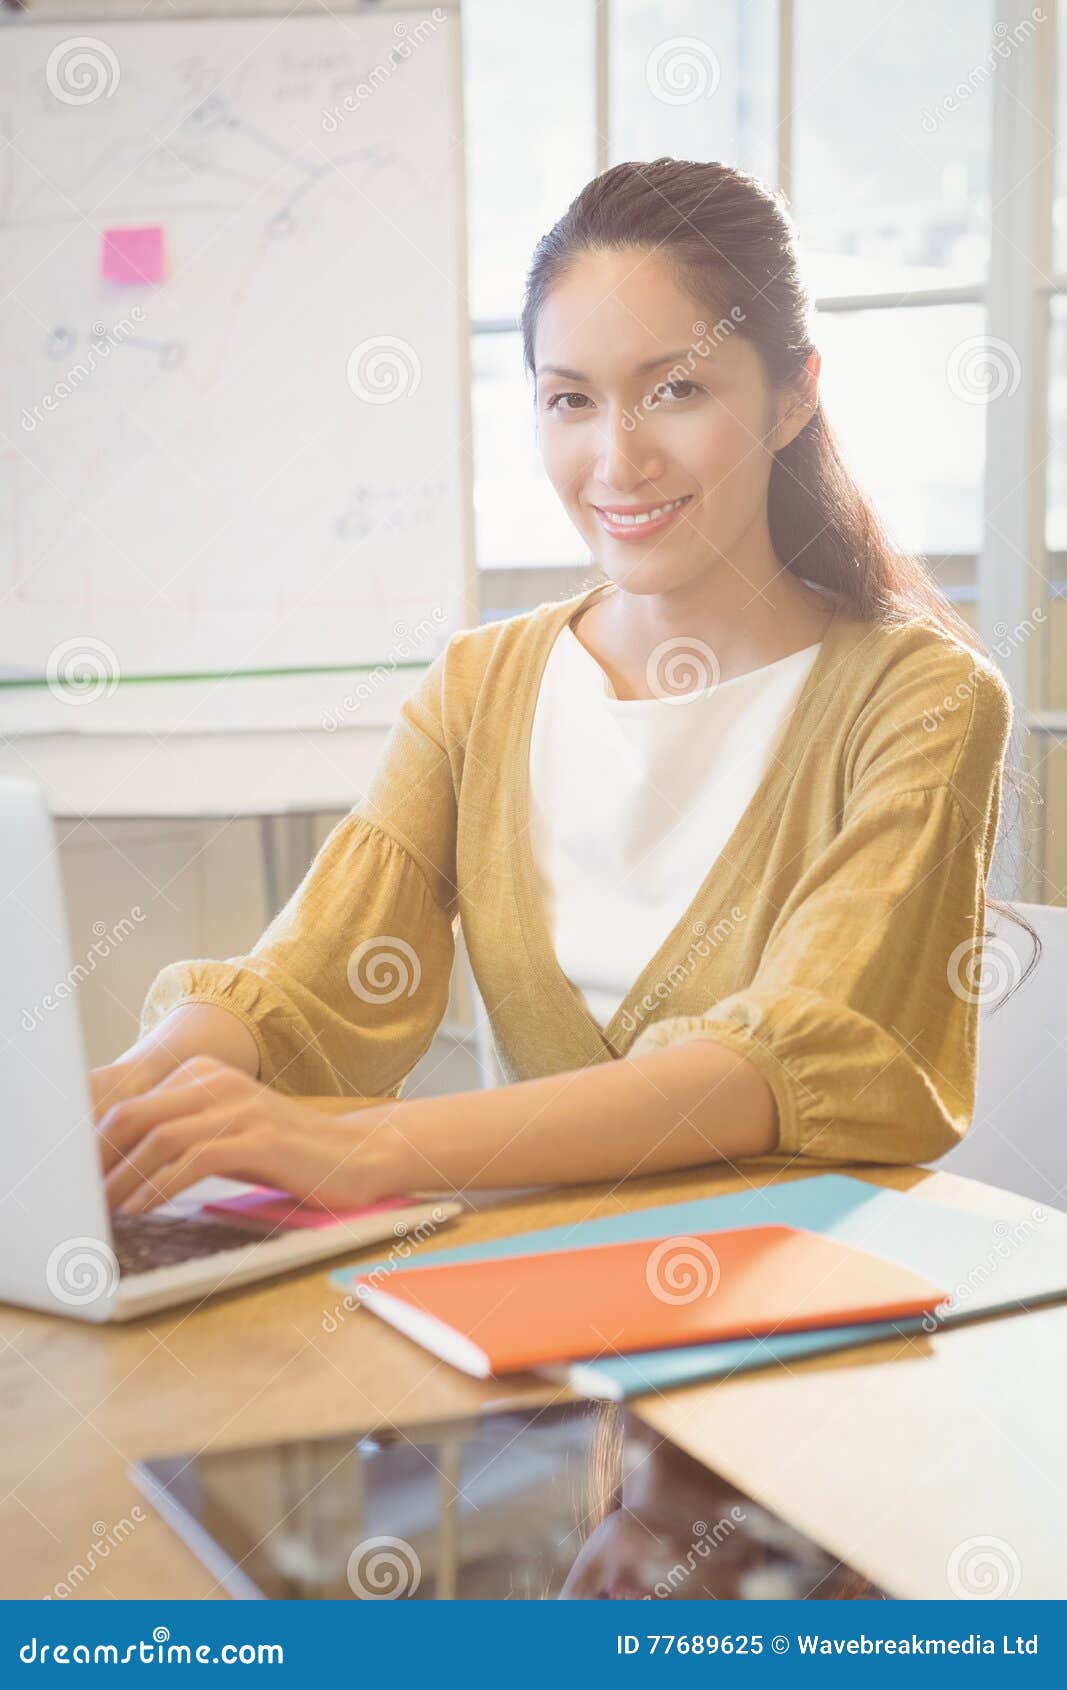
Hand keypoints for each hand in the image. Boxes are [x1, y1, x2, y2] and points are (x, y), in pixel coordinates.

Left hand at [95, 1055, 403, 1213]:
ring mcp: (239, 1107)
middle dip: (98, 1160)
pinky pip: (194, 1159)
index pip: (130, 1103)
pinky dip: (160, 1186)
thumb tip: (119, 1169)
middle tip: (81, 1197)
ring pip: (158, 1137)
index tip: (78, 1180)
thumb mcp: (225, 1134)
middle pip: (134, 1114)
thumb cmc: (286, 1152)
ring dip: (123, 1179)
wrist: (357, 1154)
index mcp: (204, 1074)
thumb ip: (180, 1138)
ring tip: (104, 1211)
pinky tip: (144, 1207)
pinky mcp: (259, 1137)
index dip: (95, 1144)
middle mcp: (218, 1082)